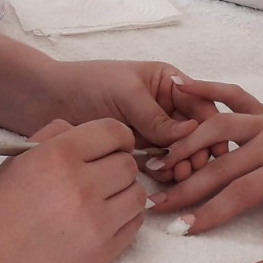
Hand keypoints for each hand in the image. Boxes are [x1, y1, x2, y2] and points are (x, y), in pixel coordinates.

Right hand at [0, 117, 146, 262]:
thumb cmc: (0, 205)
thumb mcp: (20, 158)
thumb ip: (57, 135)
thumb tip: (93, 134)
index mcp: (58, 157)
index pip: (113, 132)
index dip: (117, 136)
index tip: (113, 144)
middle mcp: (81, 187)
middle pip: (128, 164)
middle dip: (117, 164)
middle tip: (99, 174)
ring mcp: (95, 223)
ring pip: (138, 194)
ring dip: (123, 192)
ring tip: (101, 197)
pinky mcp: (104, 252)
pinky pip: (135, 224)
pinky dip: (123, 218)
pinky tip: (101, 218)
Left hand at [50, 61, 228, 179]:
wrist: (49, 100)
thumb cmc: (89, 84)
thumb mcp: (127, 94)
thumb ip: (157, 115)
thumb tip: (190, 134)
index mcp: (170, 83)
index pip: (201, 106)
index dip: (211, 128)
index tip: (214, 148)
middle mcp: (166, 106)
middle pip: (195, 133)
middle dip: (197, 150)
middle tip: (193, 167)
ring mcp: (153, 130)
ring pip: (179, 151)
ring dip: (182, 164)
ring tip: (178, 175)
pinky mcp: (139, 150)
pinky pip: (159, 162)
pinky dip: (164, 171)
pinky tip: (164, 179)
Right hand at [149, 79, 262, 238]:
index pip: (242, 193)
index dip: (209, 212)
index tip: (183, 229)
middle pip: (219, 165)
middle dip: (184, 187)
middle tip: (154, 206)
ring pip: (216, 130)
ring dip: (183, 146)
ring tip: (156, 164)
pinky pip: (232, 99)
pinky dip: (204, 90)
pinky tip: (178, 87)